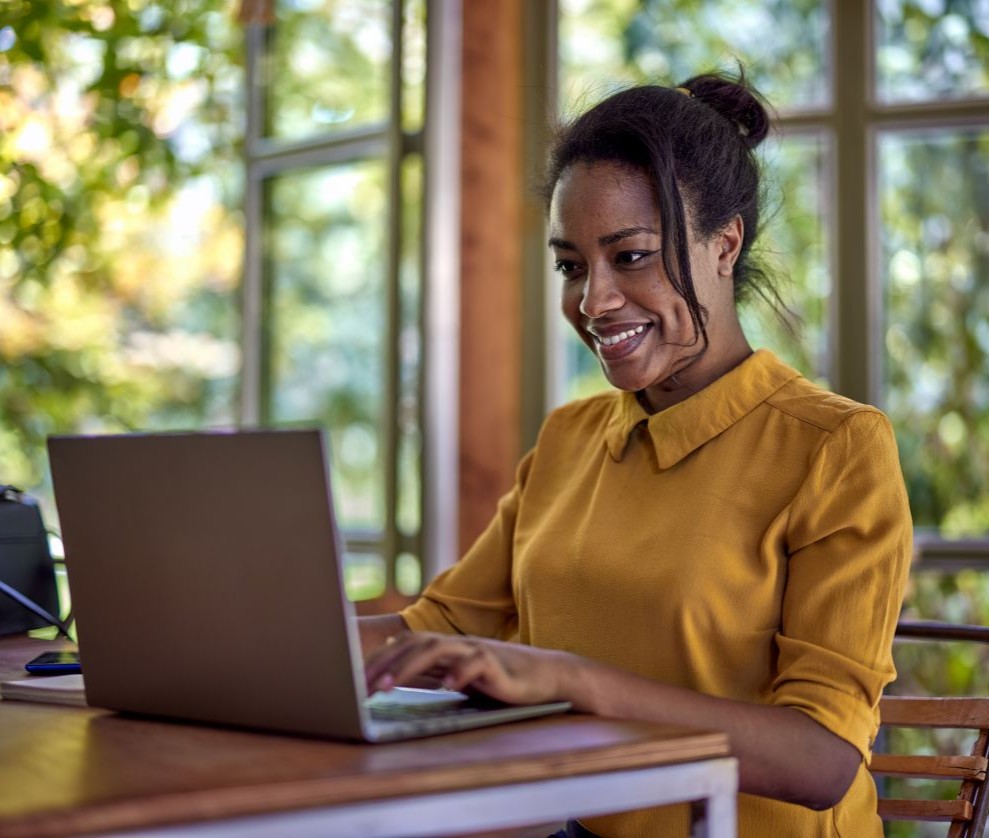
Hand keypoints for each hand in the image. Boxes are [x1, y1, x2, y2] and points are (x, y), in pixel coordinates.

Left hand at [364, 632, 574, 705]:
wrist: (543, 676)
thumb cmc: (497, 679)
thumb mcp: (456, 675)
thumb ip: (428, 669)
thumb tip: (390, 665)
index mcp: (444, 646)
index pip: (403, 645)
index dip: (377, 660)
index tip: (351, 680)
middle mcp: (456, 643)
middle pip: (413, 645)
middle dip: (383, 664)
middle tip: (359, 686)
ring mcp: (476, 650)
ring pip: (437, 650)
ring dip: (408, 667)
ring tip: (386, 686)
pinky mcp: (497, 664)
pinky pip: (476, 665)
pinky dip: (460, 674)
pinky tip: (446, 687)